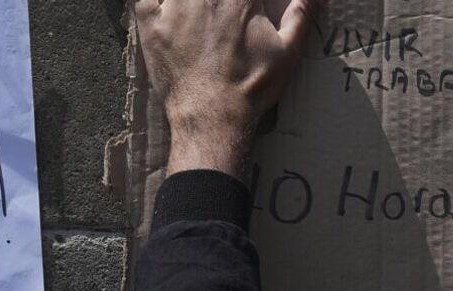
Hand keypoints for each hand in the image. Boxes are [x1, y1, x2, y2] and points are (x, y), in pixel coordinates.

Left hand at [137, 0, 313, 178]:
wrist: (212, 117)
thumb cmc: (251, 86)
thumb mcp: (288, 51)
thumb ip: (302, 15)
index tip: (245, 5)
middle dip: (217, 0)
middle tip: (221, 18)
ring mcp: (174, 5)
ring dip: (191, 0)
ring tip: (198, 11)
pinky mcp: (151, 23)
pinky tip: (165, 5)